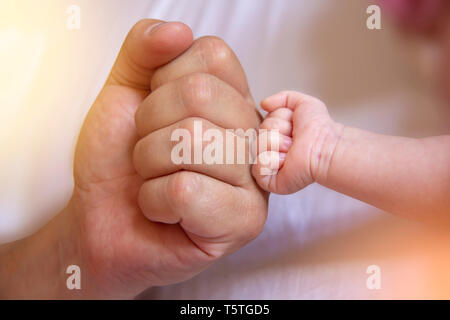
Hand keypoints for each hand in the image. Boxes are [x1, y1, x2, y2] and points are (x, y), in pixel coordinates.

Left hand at [0, 19, 265, 298]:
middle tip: (149, 150)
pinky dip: (154, 200)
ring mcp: (254, 181)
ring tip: (154, 180)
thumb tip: (179, 30)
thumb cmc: (118, 163)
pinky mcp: (244, 222)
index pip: (213, 55)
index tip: (154, 114)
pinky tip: (163, 211)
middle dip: (150, 124)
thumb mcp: (122, 92)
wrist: (101, 222)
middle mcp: (252, 137)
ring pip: (193, 140)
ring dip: (149, 162)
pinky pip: (187, 190)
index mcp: (233, 102)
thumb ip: (144, 49)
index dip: (163, 80)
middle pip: (201, 94)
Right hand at [252, 91, 342, 194]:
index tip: (294, 125)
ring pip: (257, 147)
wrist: (324, 146)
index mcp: (276, 135)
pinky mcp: (268, 181)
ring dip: (277, 144)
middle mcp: (271, 150)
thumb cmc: (318, 128)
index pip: (263, 123)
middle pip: (258, 133)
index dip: (278, 119)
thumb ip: (283, 98)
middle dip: (278, 131)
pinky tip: (286, 162)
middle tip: (294, 140)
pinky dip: (271, 161)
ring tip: (292, 150)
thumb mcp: (303, 104)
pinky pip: (256, 167)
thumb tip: (263, 104)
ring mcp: (269, 166)